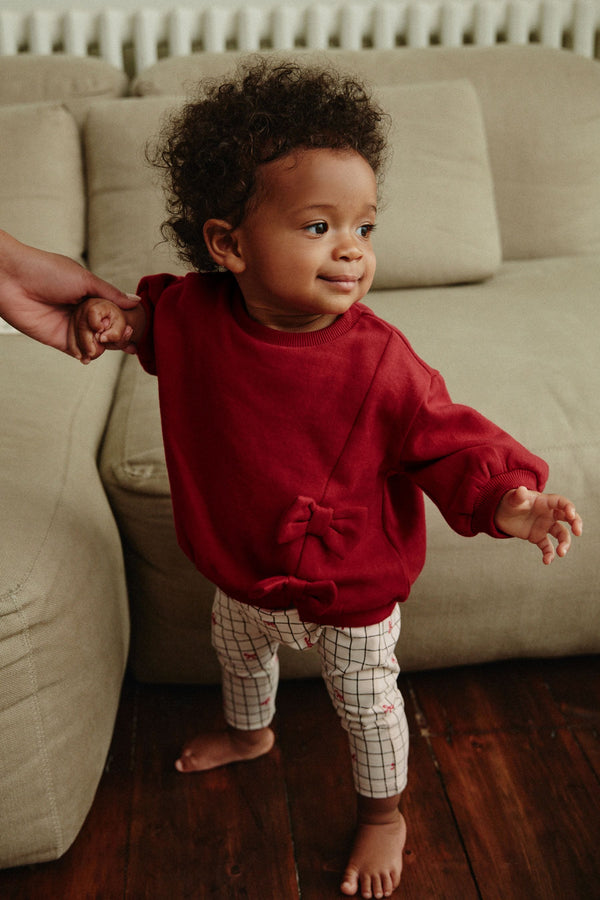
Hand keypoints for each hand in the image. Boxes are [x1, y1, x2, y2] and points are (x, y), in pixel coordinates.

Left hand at [0, 230, 138, 358]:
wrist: (13, 279)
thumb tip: (135, 302)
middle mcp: (83, 313)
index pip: (116, 314)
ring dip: (102, 345)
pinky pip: (80, 352)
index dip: (125, 321)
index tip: (132, 326)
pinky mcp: (59, 340)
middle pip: (108, 331)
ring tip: (100, 338)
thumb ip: (111, 294)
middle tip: (120, 334)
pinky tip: (91, 351)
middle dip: (117, 336)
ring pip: (97, 344)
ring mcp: (72, 327)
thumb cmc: (46, 271)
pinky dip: (88, 354)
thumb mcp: (85, 279)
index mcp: (91, 296)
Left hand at [495, 486, 582, 564]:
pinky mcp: (538, 537)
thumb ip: (518, 495)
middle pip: (569, 518)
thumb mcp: (512, 498)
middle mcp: (549, 514)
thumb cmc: (509, 501)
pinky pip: (547, 546)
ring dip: (564, 544)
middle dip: (576, 524)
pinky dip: (549, 554)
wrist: (500, 513)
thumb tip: (521, 490)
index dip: (568, 507)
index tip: (571, 515)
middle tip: (578, 532)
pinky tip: (546, 561)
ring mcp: (545, 526)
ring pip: (561, 535)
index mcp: (545, 502)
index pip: (561, 502)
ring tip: (561, 553)